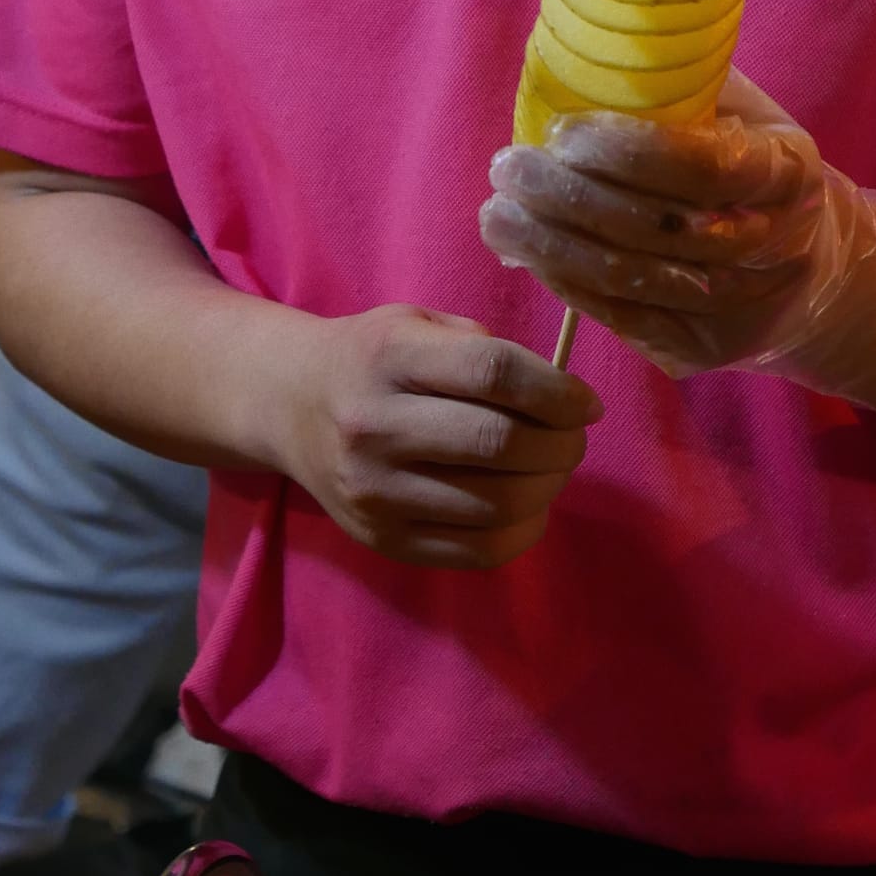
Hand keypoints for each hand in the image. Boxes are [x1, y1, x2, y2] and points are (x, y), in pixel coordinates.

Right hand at [278, 304, 598, 570]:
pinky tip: (528, 506)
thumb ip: (484, 349)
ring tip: (552, 468)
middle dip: (561, 444)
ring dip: (549, 487)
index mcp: (389, 357)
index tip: (585, 403)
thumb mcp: (417, 325)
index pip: (493, 373)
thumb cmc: (373, 358)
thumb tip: (562, 399)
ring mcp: (375, 491)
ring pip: (497, 504)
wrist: (290, 405)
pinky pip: (478, 550)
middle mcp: (375, 426)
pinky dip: (524, 530)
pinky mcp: (383, 540)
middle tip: (574, 437)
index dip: (557, 391)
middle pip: (499, 443)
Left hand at [479, 73, 875, 401]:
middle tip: (509, 167)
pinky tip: (526, 253)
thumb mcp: (735, 109)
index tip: (562, 130)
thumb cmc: (747, 159)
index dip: (627, 151)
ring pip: (631, 280)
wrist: (805, 264)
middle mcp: (773, 247)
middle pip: (657, 229)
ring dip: (549, 246)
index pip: (705, 166)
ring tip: (498, 213)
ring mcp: (739, 306)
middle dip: (568, 198)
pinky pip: (621, 319)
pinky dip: (565, 283)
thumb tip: (570, 75)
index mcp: (787, 172)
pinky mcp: (703, 347)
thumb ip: (673, 89)